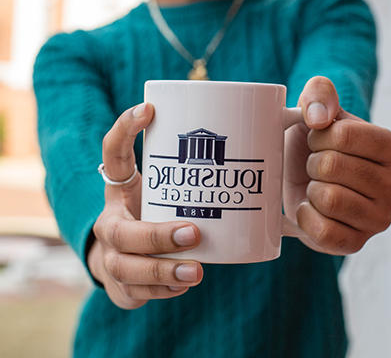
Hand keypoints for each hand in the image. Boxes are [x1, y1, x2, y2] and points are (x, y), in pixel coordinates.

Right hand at [88, 102, 202, 308]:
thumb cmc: (156, 210)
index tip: (149, 108)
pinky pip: (137, 292)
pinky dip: (162, 290)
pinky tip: (185, 284)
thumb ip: (199, 166)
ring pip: (126, 267)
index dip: (125, 128)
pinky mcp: (120, 284)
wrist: (124, 255)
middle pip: (121, 231)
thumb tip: (271, 125)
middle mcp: (110, 220)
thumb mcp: (165, 185)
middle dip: (156, 234)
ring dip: (162, 271)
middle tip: (194, 232)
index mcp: (120, 187)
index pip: (112, 151)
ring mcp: (111, 255)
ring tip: (197, 272)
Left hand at [283, 77, 390, 254]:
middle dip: (312, 162)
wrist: (299, 174)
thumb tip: (319, 117)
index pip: (343, 135)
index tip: (318, 138)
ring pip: (329, 199)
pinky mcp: (357, 244)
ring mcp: (379, 219)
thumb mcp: (314, 106)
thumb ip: (319, 92)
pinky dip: (306, 218)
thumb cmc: (312, 139)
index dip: (318, 135)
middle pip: (333, 167)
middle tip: (315, 164)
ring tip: (316, 185)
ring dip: (311, 189)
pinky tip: (311, 208)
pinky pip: (324, 232)